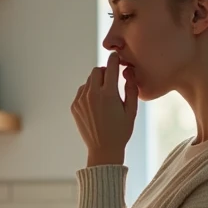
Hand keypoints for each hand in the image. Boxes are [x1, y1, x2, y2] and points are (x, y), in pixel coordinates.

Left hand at [71, 52, 138, 166]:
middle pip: (97, 70)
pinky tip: (96, 104)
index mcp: (108, 94)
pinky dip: (88, 92)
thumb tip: (128, 72)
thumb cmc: (120, 131)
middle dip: (105, 71)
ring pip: (88, 81)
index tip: (116, 56)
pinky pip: (82, 91)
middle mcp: (92, 95)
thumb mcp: (132, 110)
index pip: (110, 67)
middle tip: (111, 80)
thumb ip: (131, 88)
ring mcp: (81, 100)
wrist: (103, 150)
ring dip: (96, 82)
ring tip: (104, 96)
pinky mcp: (75, 107)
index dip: (114, 59)